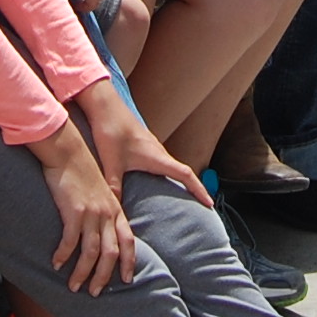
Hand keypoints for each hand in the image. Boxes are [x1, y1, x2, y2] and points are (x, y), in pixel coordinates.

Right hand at [34, 118, 135, 293]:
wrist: (68, 151)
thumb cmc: (81, 171)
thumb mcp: (100, 191)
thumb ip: (103, 210)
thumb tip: (101, 229)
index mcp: (115, 210)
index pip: (129, 241)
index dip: (129, 262)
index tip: (127, 280)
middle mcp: (107, 214)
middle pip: (111, 254)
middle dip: (104, 276)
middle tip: (95, 293)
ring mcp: (92, 213)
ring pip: (91, 252)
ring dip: (82, 273)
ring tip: (74, 286)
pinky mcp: (74, 211)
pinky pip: (70, 241)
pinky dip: (63, 255)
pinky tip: (56, 263)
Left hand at [81, 80, 209, 208]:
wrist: (106, 106)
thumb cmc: (111, 130)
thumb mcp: (111, 163)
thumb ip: (114, 187)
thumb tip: (114, 210)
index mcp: (157, 158)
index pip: (186, 175)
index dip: (199, 190)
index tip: (210, 203)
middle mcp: (159, 152)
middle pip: (183, 172)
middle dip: (194, 189)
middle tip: (202, 206)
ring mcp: (152, 147)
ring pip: (172, 166)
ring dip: (180, 181)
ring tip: (182, 197)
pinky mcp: (144, 144)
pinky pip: (162, 162)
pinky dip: (167, 173)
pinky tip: (156, 180)